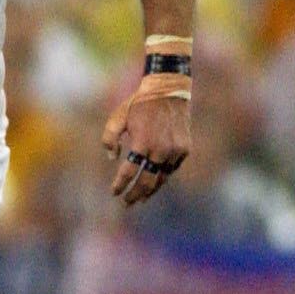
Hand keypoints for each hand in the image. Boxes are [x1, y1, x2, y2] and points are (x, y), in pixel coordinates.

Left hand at [99, 76, 191, 205]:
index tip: (114, 192)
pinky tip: (154, 181)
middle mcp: (160, 149)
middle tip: (127, 203)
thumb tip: (112, 158)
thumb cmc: (139, 104)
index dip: (120, 185)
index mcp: (142, 142)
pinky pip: (171, 169)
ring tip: (141, 198)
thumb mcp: (118, 117)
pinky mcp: (184, 149)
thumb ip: (110, 138)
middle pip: (147, 182)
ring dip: (150, 191)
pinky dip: (162, 176)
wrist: (169, 91)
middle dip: (135, 195)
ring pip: (162, 179)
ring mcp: (175, 151)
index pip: (129, 172)